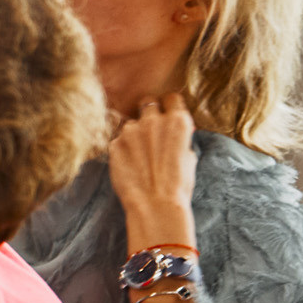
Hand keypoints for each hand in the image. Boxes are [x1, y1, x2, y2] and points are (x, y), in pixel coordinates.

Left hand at [108, 93, 198, 249]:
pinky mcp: (114, 144)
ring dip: (134, 133)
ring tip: (139, 155)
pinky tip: (129, 164)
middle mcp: (153, 121)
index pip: (171, 98)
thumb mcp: (189, 157)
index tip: (167, 113)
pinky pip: (118, 140)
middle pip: (147, 103)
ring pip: (131, 123)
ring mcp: (131, 131)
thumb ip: (181, 139)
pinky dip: (122, 148)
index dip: (169, 106)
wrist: (155, 204)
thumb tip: (177, 133)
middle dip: (149, 112)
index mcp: (178, 122)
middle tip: (150, 128)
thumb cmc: (178, 185)